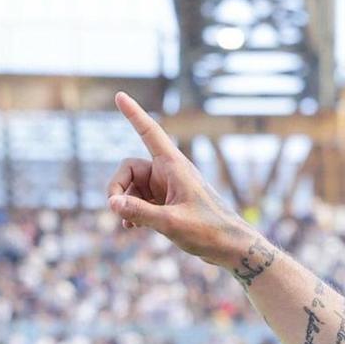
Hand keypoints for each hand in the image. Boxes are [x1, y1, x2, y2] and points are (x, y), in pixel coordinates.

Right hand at [106, 93, 258, 270]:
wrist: (232, 248)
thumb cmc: (209, 232)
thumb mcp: (171, 223)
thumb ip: (139, 212)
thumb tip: (112, 203)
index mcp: (175, 166)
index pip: (150, 133)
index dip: (134, 114)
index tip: (120, 95)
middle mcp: (170, 173)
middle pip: (129, 168)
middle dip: (117, 186)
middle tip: (114, 209)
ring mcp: (169, 188)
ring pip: (134, 187)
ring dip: (126, 203)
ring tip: (128, 224)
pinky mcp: (169, 202)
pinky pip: (142, 200)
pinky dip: (134, 210)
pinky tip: (132, 227)